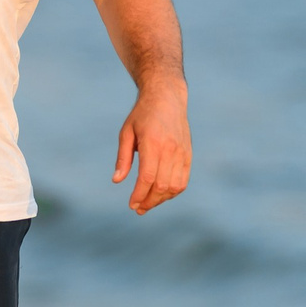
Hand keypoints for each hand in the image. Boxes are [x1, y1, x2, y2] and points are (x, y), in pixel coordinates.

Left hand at [112, 76, 190, 213]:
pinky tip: (161, 194)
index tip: (131, 205)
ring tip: (148, 203)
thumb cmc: (142, 114)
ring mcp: (182, 152)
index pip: (147, 177)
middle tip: (138, 208)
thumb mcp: (126, 132)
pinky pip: (183, 180)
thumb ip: (123, 158)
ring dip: (161, 199)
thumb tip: (117, 180)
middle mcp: (170, 149)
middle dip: (149, 201)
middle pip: (161, 185)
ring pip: (174, 186)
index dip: (139, 195)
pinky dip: (173, 191)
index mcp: (153, 143)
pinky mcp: (188, 154)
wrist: (167, 97)